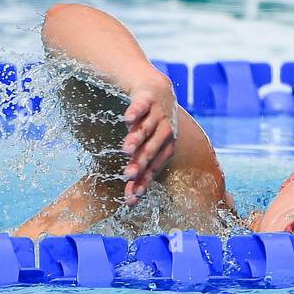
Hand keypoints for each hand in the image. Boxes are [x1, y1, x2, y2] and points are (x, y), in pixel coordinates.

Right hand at [121, 75, 176, 204]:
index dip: (143, 182)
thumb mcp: (150, 149)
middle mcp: (165, 132)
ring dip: (137, 138)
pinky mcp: (148, 99)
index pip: (153, 168)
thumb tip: (130, 202)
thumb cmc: (153, 128)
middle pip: (151, 150)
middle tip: (129, 174)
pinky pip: (142, 106)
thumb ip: (140, 172)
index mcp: (166, 148)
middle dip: (140, 162)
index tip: (132, 196)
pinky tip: (127, 119)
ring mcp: (157, 116)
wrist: (159, 91)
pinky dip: (135, 112)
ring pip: (147, 129)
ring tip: (126, 149)